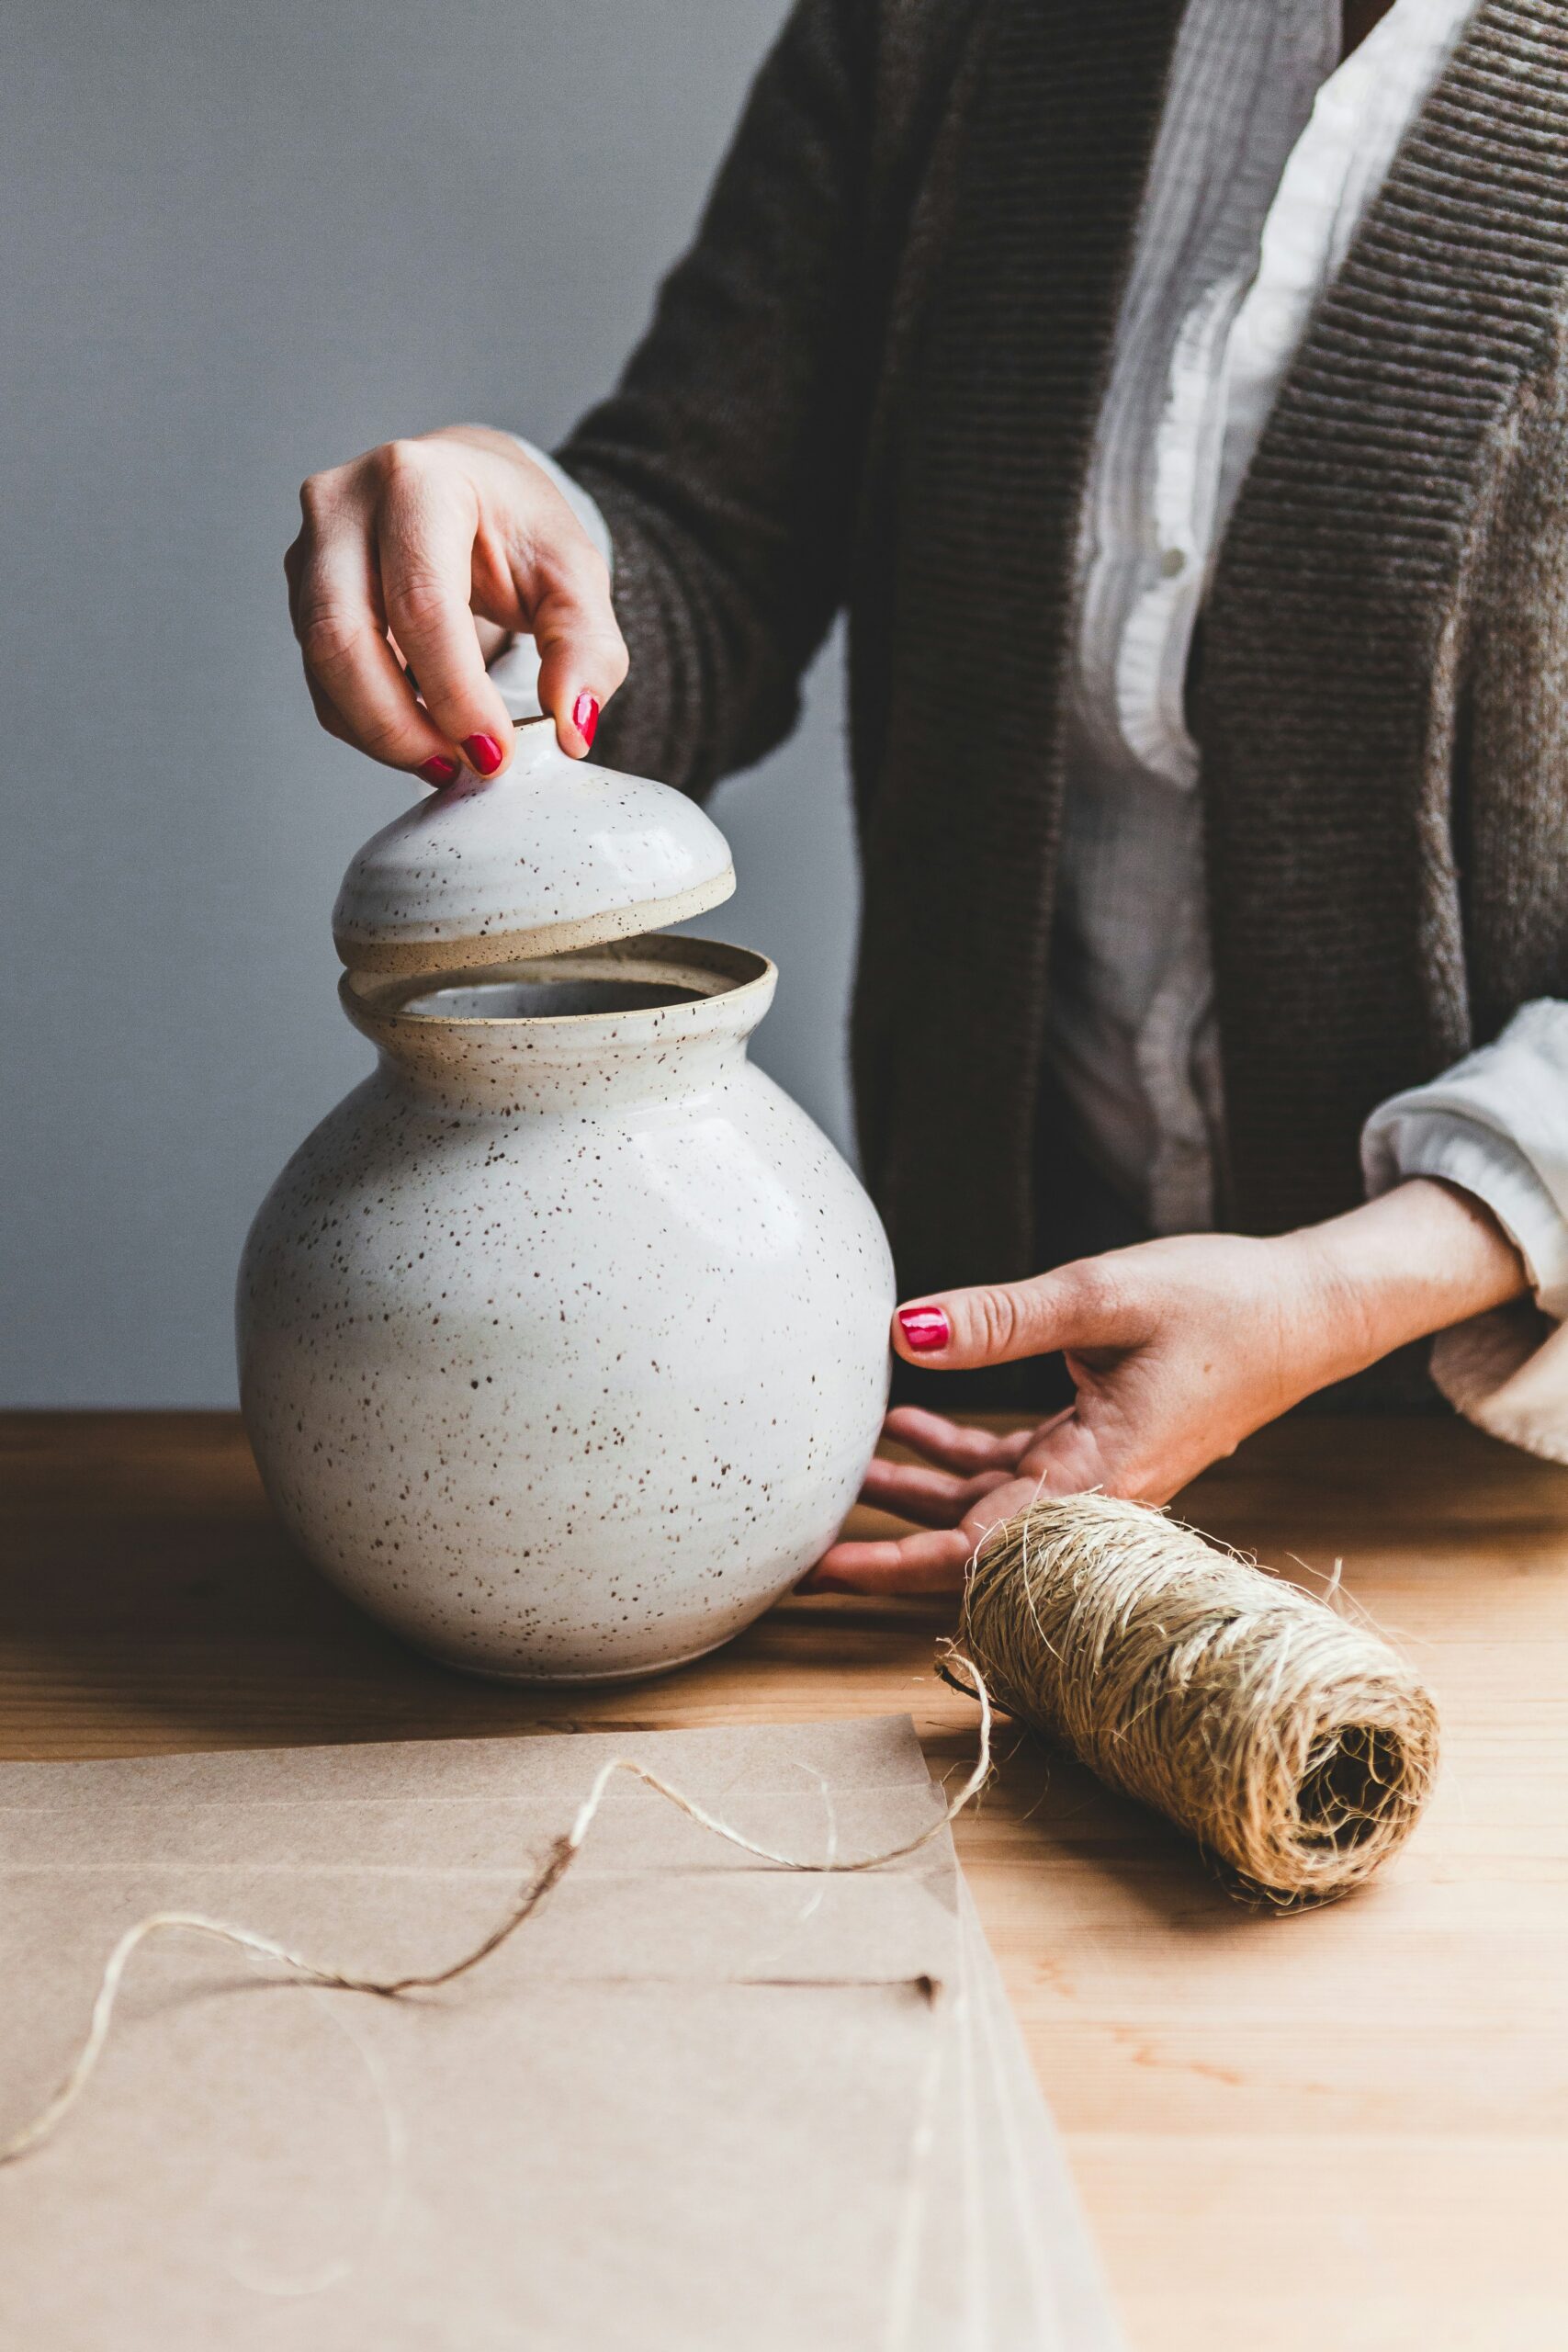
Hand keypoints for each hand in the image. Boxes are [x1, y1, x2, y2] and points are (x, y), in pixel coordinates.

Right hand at [284, 425, 626, 782]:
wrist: (470, 490)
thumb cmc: (516, 526)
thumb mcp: (575, 575)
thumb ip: (586, 648)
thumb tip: (571, 727)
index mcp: (417, 481)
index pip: (421, 603)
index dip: (454, 692)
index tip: (495, 752)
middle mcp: (344, 505)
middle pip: (345, 636)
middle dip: (402, 724)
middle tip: (462, 768)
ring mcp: (310, 549)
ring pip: (323, 666)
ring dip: (382, 732)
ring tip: (447, 760)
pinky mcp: (302, 596)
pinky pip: (320, 682)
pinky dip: (367, 725)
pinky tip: (419, 735)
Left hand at [810, 1179, 1527, 1592]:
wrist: (1310, 1308)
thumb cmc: (1226, 1302)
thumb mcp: (1102, 1296)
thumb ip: (998, 1320)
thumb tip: (903, 1331)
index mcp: (1098, 1478)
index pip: (977, 1548)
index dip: (892, 1564)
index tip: (820, 1570)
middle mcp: (1096, 1495)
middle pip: (968, 1540)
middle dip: (884, 1540)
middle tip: (796, 1542)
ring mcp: (1096, 1476)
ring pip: (984, 1501)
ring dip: (913, 1484)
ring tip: (839, 1462)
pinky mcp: (1098, 1448)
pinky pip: (1013, 1467)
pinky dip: (959, 1448)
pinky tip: (910, 1419)